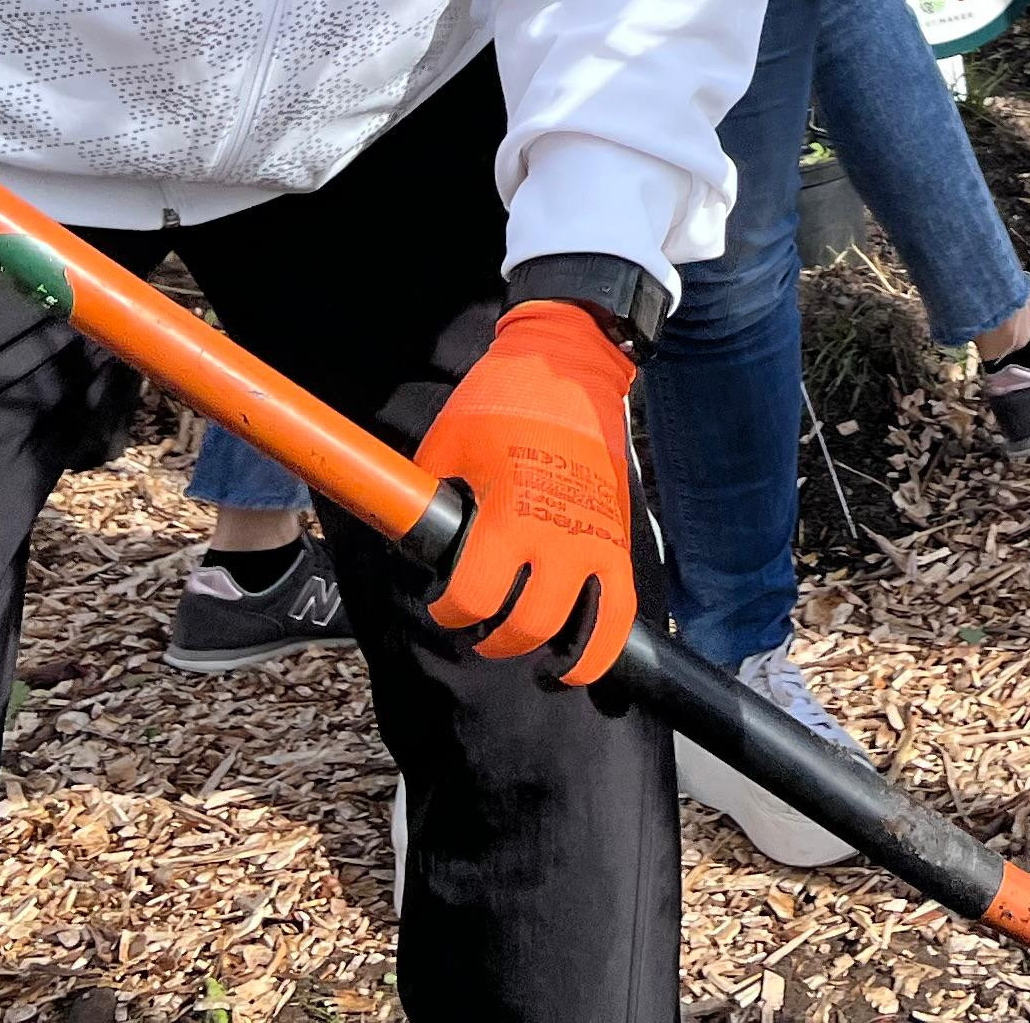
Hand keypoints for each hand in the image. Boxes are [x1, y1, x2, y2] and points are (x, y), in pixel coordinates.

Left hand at [418, 301, 639, 684]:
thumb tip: (408, 536)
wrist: (572, 368)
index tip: (443, 604)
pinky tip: (580, 660)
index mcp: (509, 513)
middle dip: (495, 640)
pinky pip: (620, 612)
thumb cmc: (502, 401)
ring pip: (580, 631)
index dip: (450, 612)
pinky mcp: (619, 540)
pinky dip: (602, 647)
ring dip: (554, 658)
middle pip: (527, 626)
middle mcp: (556, 537)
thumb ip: (431, 498)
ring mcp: (595, 541)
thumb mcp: (448, 443)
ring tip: (536, 661)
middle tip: (480, 629)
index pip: (473, 596)